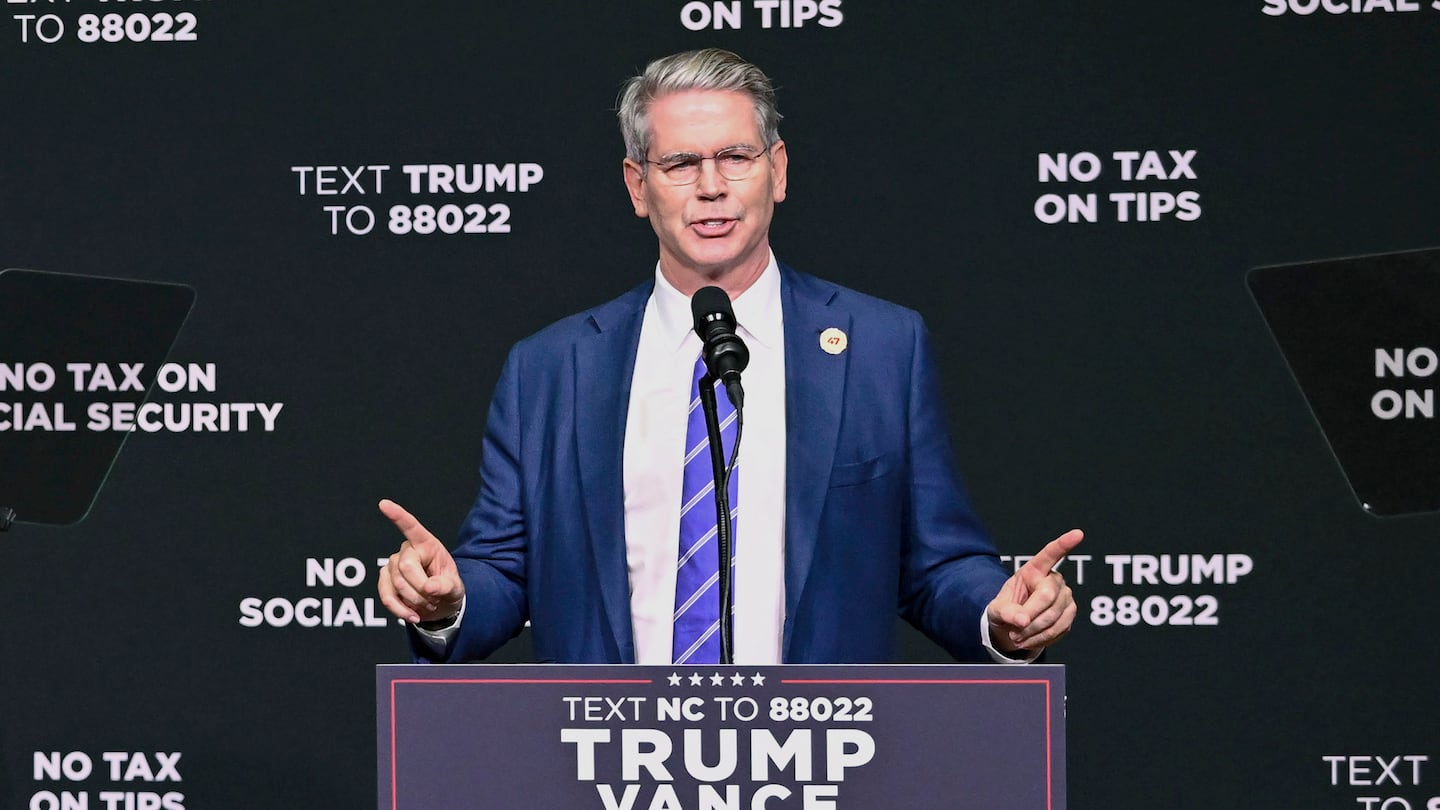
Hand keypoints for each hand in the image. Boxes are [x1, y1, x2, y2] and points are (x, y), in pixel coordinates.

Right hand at [376, 499, 464, 624]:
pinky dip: (400, 610)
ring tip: (428, 604)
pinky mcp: (384, 580)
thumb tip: (429, 587)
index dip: (398, 516)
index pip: (411, 527)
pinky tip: (413, 616)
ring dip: (415, 600)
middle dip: (421, 588)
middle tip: (435, 599)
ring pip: (397, 583)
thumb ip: (446, 586)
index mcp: (427, 544)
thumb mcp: (456, 588)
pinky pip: (386, 596)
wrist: (439, 605)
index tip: (383, 504)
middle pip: (406, 566)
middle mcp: (407, 550)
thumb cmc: (448, 589)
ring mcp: (393, 564)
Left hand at [986, 529, 1082, 653]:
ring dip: (1033, 631)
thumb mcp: (997, 610)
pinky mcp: (1070, 613)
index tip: (1078, 534)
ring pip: (1054, 615)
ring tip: (1017, 636)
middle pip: (1047, 596)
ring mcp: (1065, 596)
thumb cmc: (1006, 611)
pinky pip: (1059, 628)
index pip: (1050, 554)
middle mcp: (1053, 579)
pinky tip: (1030, 639)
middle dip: (1029, 616)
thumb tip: (1022, 621)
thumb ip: (1006, 612)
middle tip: (1014, 629)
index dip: (1064, 544)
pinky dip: (1042, 638)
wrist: (1014, 627)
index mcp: (1033, 570)